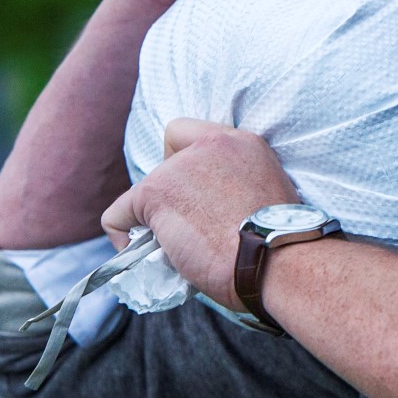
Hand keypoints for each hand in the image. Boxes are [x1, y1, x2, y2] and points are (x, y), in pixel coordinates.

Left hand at [101, 118, 298, 311]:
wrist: (277, 263)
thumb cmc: (280, 247)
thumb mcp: (266, 197)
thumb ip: (237, 186)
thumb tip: (210, 210)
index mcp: (242, 143)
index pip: (187, 133)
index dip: (181, 163)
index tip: (194, 196)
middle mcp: (210, 145)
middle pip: (165, 163)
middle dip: (172, 195)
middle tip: (191, 228)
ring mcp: (179, 168)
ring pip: (145, 191)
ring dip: (155, 218)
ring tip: (176, 248)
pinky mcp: (156, 193)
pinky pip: (118, 214)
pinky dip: (120, 234)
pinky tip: (135, 253)